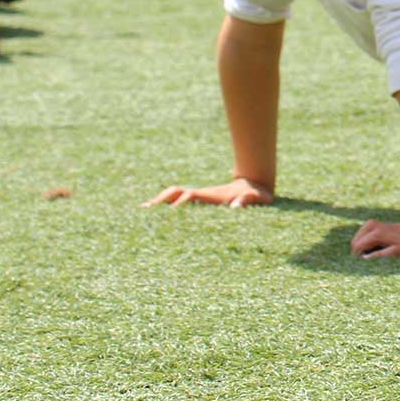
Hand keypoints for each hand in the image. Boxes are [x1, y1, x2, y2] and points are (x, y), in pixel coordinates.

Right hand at [142, 178, 273, 208]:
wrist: (253, 185)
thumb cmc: (256, 194)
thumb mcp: (258, 198)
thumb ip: (248, 201)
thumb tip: (236, 207)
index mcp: (211, 196)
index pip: (190, 197)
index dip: (180, 203)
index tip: (169, 213)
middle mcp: (201, 195)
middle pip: (175, 194)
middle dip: (161, 201)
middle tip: (144, 212)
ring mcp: (198, 198)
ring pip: (173, 197)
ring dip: (158, 203)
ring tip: (141, 213)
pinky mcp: (198, 202)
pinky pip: (177, 202)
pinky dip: (164, 206)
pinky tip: (152, 216)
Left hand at [350, 217, 399, 259]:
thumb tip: (388, 252)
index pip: (372, 226)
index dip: (360, 236)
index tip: (358, 250)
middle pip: (370, 229)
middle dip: (357, 242)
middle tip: (356, 256)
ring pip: (377, 235)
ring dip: (364, 246)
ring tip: (362, 259)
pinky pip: (394, 249)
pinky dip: (381, 253)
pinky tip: (373, 259)